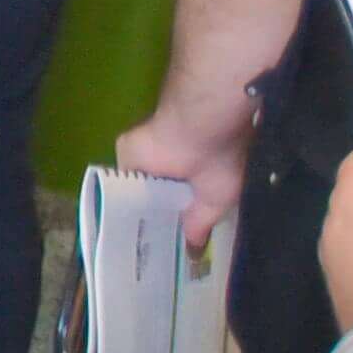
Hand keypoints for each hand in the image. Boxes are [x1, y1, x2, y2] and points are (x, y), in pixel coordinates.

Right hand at [118, 91, 253, 247]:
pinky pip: (181, 145)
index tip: (165, 231)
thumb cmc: (205, 152)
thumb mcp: (209, 196)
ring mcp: (156, 124)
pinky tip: (213, 172)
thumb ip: (199, 222)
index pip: (134, 191)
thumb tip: (192, 249)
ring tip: (200, 201)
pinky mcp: (180, 112)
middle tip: (185, 224)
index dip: (151, 212)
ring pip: (167, 161)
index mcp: (130, 159)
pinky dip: (194, 160)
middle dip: (168, 196)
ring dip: (182, 176)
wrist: (223, 102)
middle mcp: (135, 141)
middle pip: (151, 177)